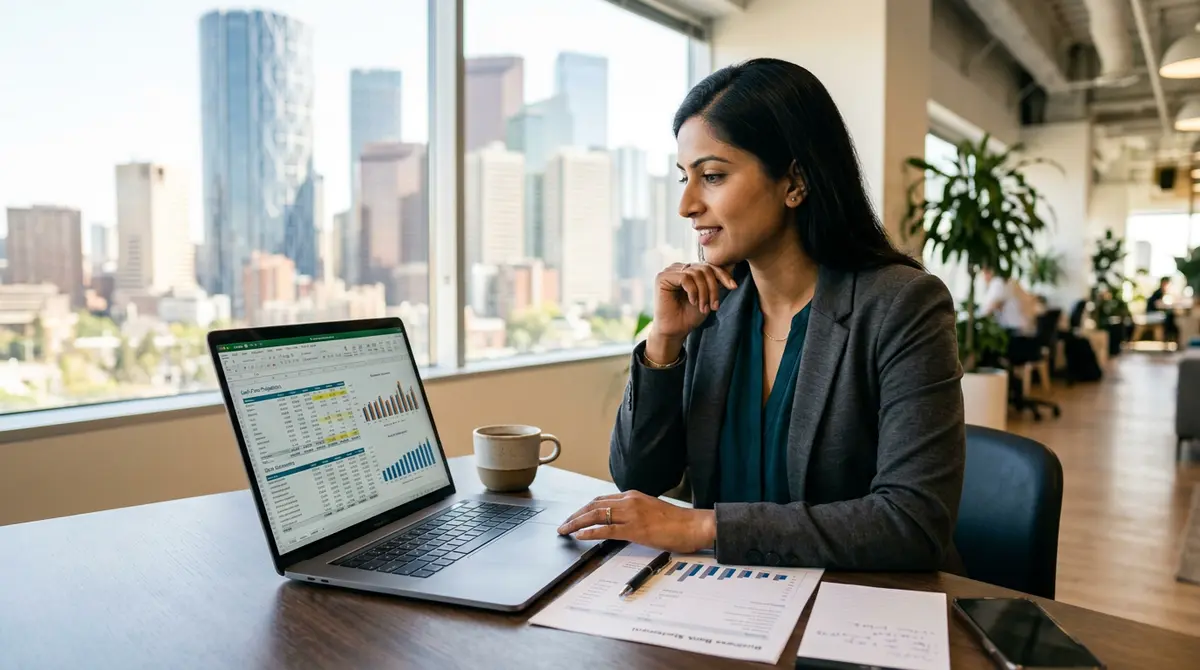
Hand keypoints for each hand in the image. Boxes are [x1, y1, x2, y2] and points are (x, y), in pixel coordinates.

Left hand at [556, 491, 716, 553]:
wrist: (693, 525)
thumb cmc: (676, 521)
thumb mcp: (650, 510)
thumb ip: (633, 512)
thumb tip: (617, 521)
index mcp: (632, 496)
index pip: (601, 499)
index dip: (584, 508)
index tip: (573, 516)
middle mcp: (629, 501)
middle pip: (594, 505)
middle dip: (575, 515)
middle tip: (563, 525)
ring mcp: (632, 514)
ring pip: (596, 515)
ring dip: (577, 523)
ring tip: (565, 530)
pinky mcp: (635, 529)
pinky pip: (607, 530)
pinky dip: (591, 532)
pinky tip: (580, 536)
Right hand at [646, 263, 737, 364]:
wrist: (675, 331)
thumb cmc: (690, 316)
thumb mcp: (708, 296)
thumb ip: (715, 282)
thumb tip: (732, 266)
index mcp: (689, 270)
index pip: (709, 266)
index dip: (723, 275)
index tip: (734, 287)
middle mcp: (679, 268)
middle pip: (705, 269)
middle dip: (713, 288)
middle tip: (715, 306)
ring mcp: (670, 272)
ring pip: (696, 273)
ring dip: (704, 293)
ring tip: (704, 308)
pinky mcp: (662, 277)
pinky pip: (685, 278)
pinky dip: (693, 291)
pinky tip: (693, 302)